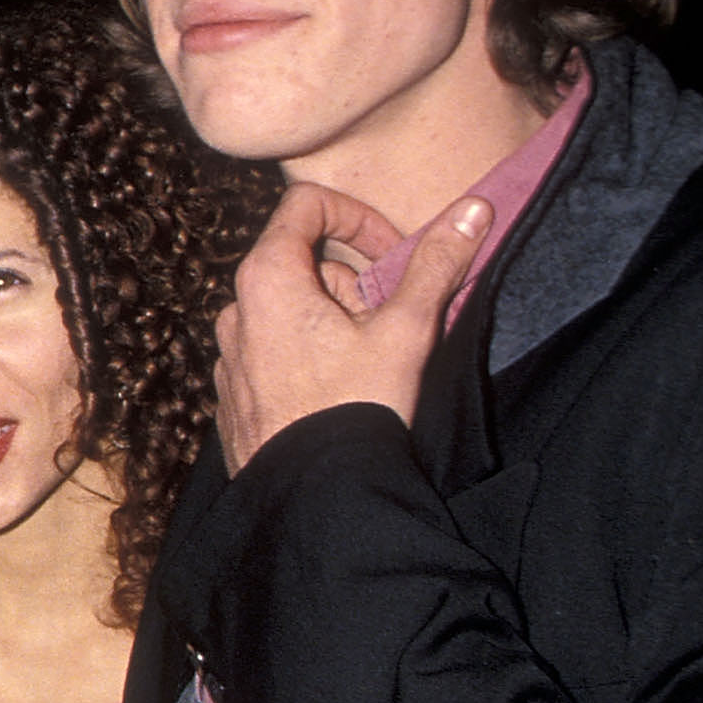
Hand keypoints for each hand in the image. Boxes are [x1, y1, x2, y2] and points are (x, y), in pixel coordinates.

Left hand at [213, 182, 486, 470]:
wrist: (313, 497)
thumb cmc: (356, 409)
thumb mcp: (406, 329)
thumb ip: (437, 263)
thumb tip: (473, 208)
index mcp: (266, 279)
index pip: (305, 205)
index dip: (357, 217)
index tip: (392, 254)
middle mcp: (235, 311)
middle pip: (303, 265)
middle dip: (354, 287)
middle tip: (388, 328)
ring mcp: (230, 355)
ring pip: (291, 312)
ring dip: (335, 325)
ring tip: (365, 368)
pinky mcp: (234, 393)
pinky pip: (274, 354)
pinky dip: (309, 358)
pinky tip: (337, 395)